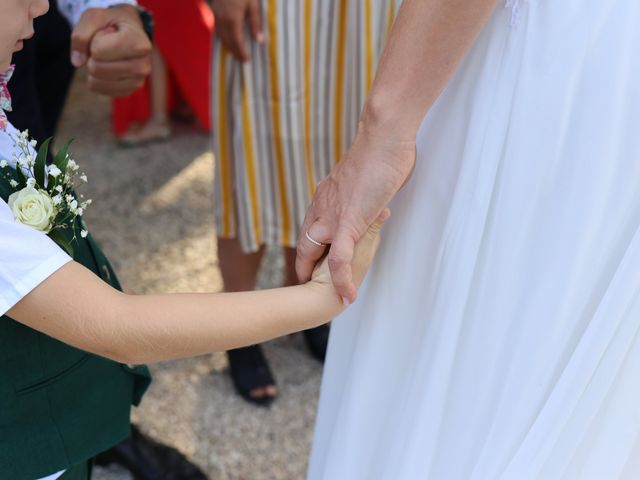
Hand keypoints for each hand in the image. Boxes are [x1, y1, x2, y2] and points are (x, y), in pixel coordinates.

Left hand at [70, 6, 151, 96]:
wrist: (130, 32)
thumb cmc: (112, 22)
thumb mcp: (94, 16)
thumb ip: (81, 34)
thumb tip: (78, 62)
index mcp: (139, 43)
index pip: (97, 51)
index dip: (93, 41)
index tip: (107, 34)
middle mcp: (143, 66)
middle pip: (96, 69)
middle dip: (92, 56)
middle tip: (105, 46)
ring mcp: (138, 81)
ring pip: (96, 82)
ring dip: (93, 67)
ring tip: (107, 56)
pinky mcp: (129, 90)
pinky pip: (99, 89)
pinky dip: (96, 78)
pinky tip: (107, 67)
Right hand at [213, 0, 263, 61]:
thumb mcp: (253, 4)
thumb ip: (255, 23)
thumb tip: (259, 41)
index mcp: (233, 20)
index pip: (237, 42)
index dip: (241, 52)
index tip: (247, 60)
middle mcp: (222, 21)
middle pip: (228, 42)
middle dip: (235, 52)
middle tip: (242, 61)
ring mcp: (216, 16)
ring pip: (221, 36)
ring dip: (228, 46)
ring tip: (235, 53)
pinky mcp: (214, 12)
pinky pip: (218, 30)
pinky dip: (223, 37)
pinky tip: (227, 40)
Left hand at [298, 127, 414, 302]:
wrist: (383, 138)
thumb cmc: (379, 151)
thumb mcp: (363, 175)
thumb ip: (360, 189)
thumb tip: (369, 192)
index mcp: (324, 197)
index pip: (310, 226)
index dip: (310, 246)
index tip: (313, 260)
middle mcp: (322, 207)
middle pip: (305, 243)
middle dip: (305, 266)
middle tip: (309, 283)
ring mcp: (332, 216)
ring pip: (315, 253)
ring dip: (319, 277)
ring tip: (328, 297)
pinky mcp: (348, 222)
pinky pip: (340, 259)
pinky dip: (342, 280)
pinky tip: (348, 295)